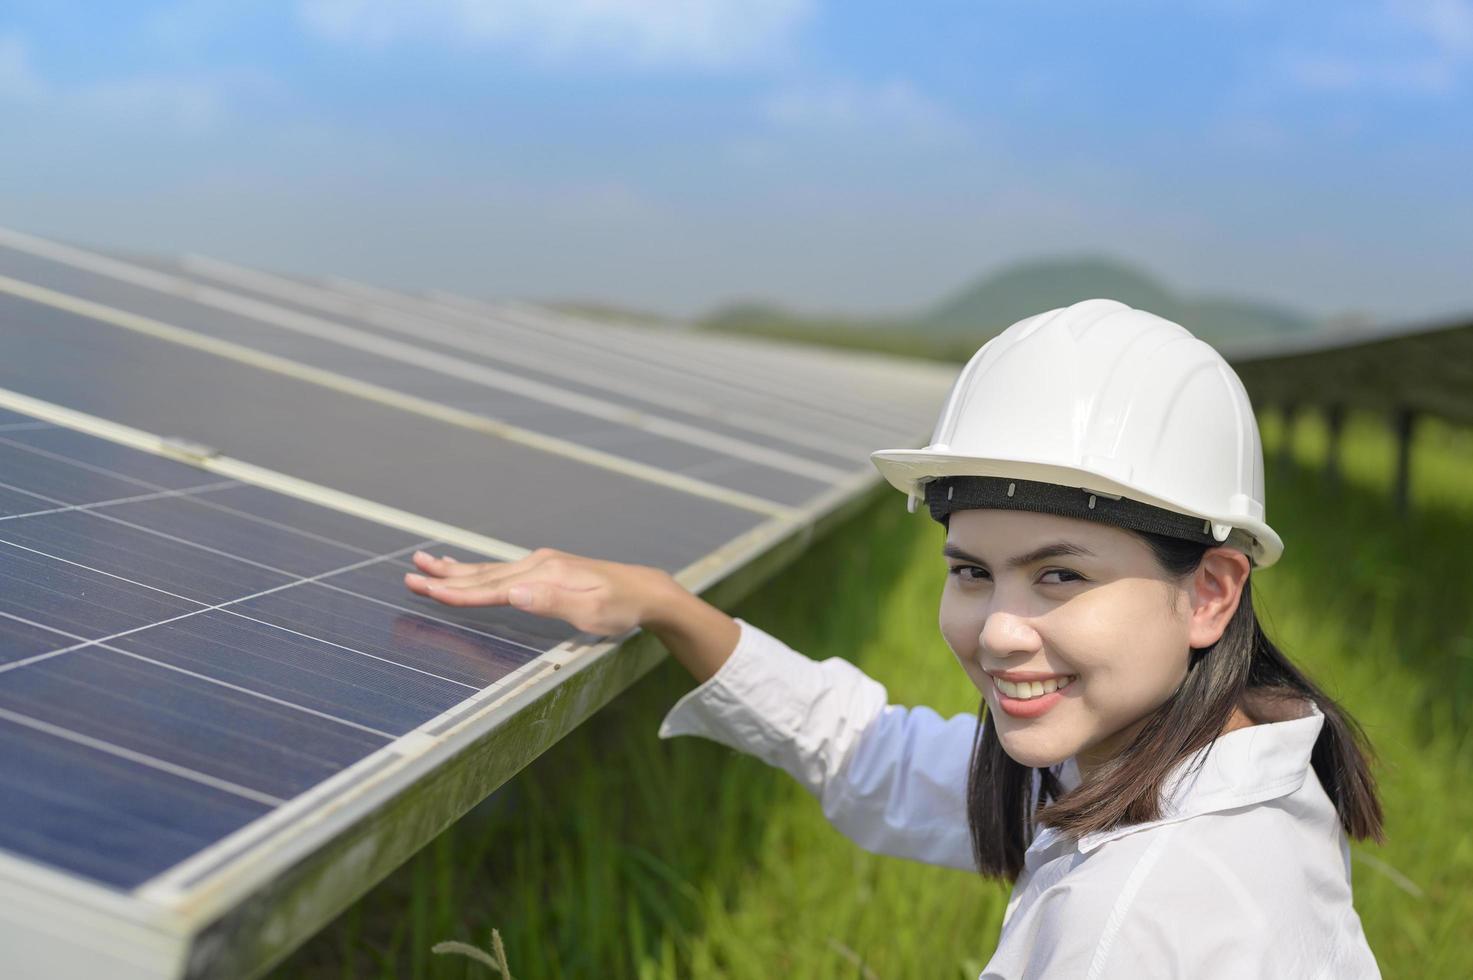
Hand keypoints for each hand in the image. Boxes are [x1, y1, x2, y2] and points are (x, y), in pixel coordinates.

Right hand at [404, 547, 677, 636]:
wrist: (645, 590)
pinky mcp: (545, 569)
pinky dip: (477, 570)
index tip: (428, 592)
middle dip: (444, 578)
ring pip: (488, 570)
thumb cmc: (621, 607)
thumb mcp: (591, 611)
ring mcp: (541, 565)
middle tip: (409, 575)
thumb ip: (550, 601)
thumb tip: (513, 592)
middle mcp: (538, 565)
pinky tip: (466, 568)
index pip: (493, 588)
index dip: (459, 593)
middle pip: (482, 575)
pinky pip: (502, 571)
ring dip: (455, 569)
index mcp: (545, 575)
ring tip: (424, 562)